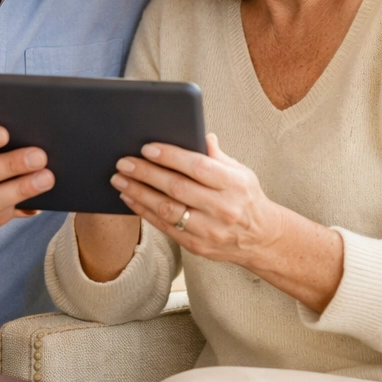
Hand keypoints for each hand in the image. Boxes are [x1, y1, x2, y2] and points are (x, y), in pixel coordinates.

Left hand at [110, 134, 343, 312]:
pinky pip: (165, 227)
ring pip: (167, 210)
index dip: (170, 156)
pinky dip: (144, 212)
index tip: (147, 148)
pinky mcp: (198, 246)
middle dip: (146, 174)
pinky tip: (130, 199)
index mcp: (234, 184)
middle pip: (177, 188)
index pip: (197, 167)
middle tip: (124, 162)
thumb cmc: (246, 198)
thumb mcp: (241, 171)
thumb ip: (217, 155)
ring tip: (120, 180)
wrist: (262, 239)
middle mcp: (222, 208)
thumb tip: (198, 134)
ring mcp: (210, 230)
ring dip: (139, 194)